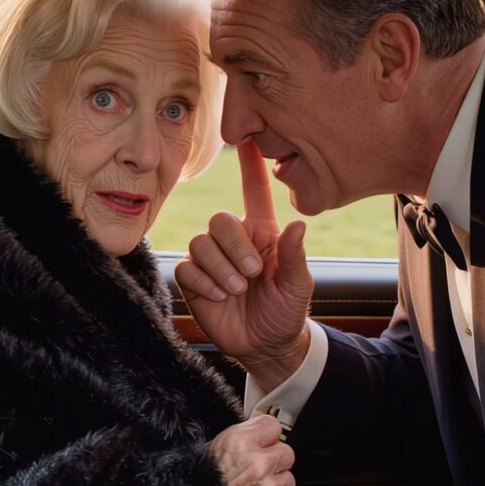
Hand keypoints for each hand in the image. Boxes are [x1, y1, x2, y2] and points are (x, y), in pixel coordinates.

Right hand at [176, 140, 313, 390]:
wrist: (265, 346)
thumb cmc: (286, 311)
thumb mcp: (298, 286)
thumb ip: (294, 256)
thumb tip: (297, 224)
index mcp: (262, 233)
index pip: (254, 191)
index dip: (250, 165)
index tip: (248, 139)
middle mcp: (234, 241)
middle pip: (220, 220)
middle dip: (234, 247)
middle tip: (252, 274)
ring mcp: (212, 260)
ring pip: (201, 243)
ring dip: (220, 269)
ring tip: (237, 290)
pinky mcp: (193, 280)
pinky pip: (186, 268)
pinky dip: (203, 282)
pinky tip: (219, 297)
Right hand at [208, 416, 295, 485]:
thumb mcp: (213, 447)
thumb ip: (242, 436)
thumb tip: (260, 433)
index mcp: (240, 442)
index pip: (273, 426)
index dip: (266, 435)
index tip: (263, 441)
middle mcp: (258, 464)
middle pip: (286, 452)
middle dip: (273, 460)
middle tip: (256, 469)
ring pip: (288, 479)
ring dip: (275, 484)